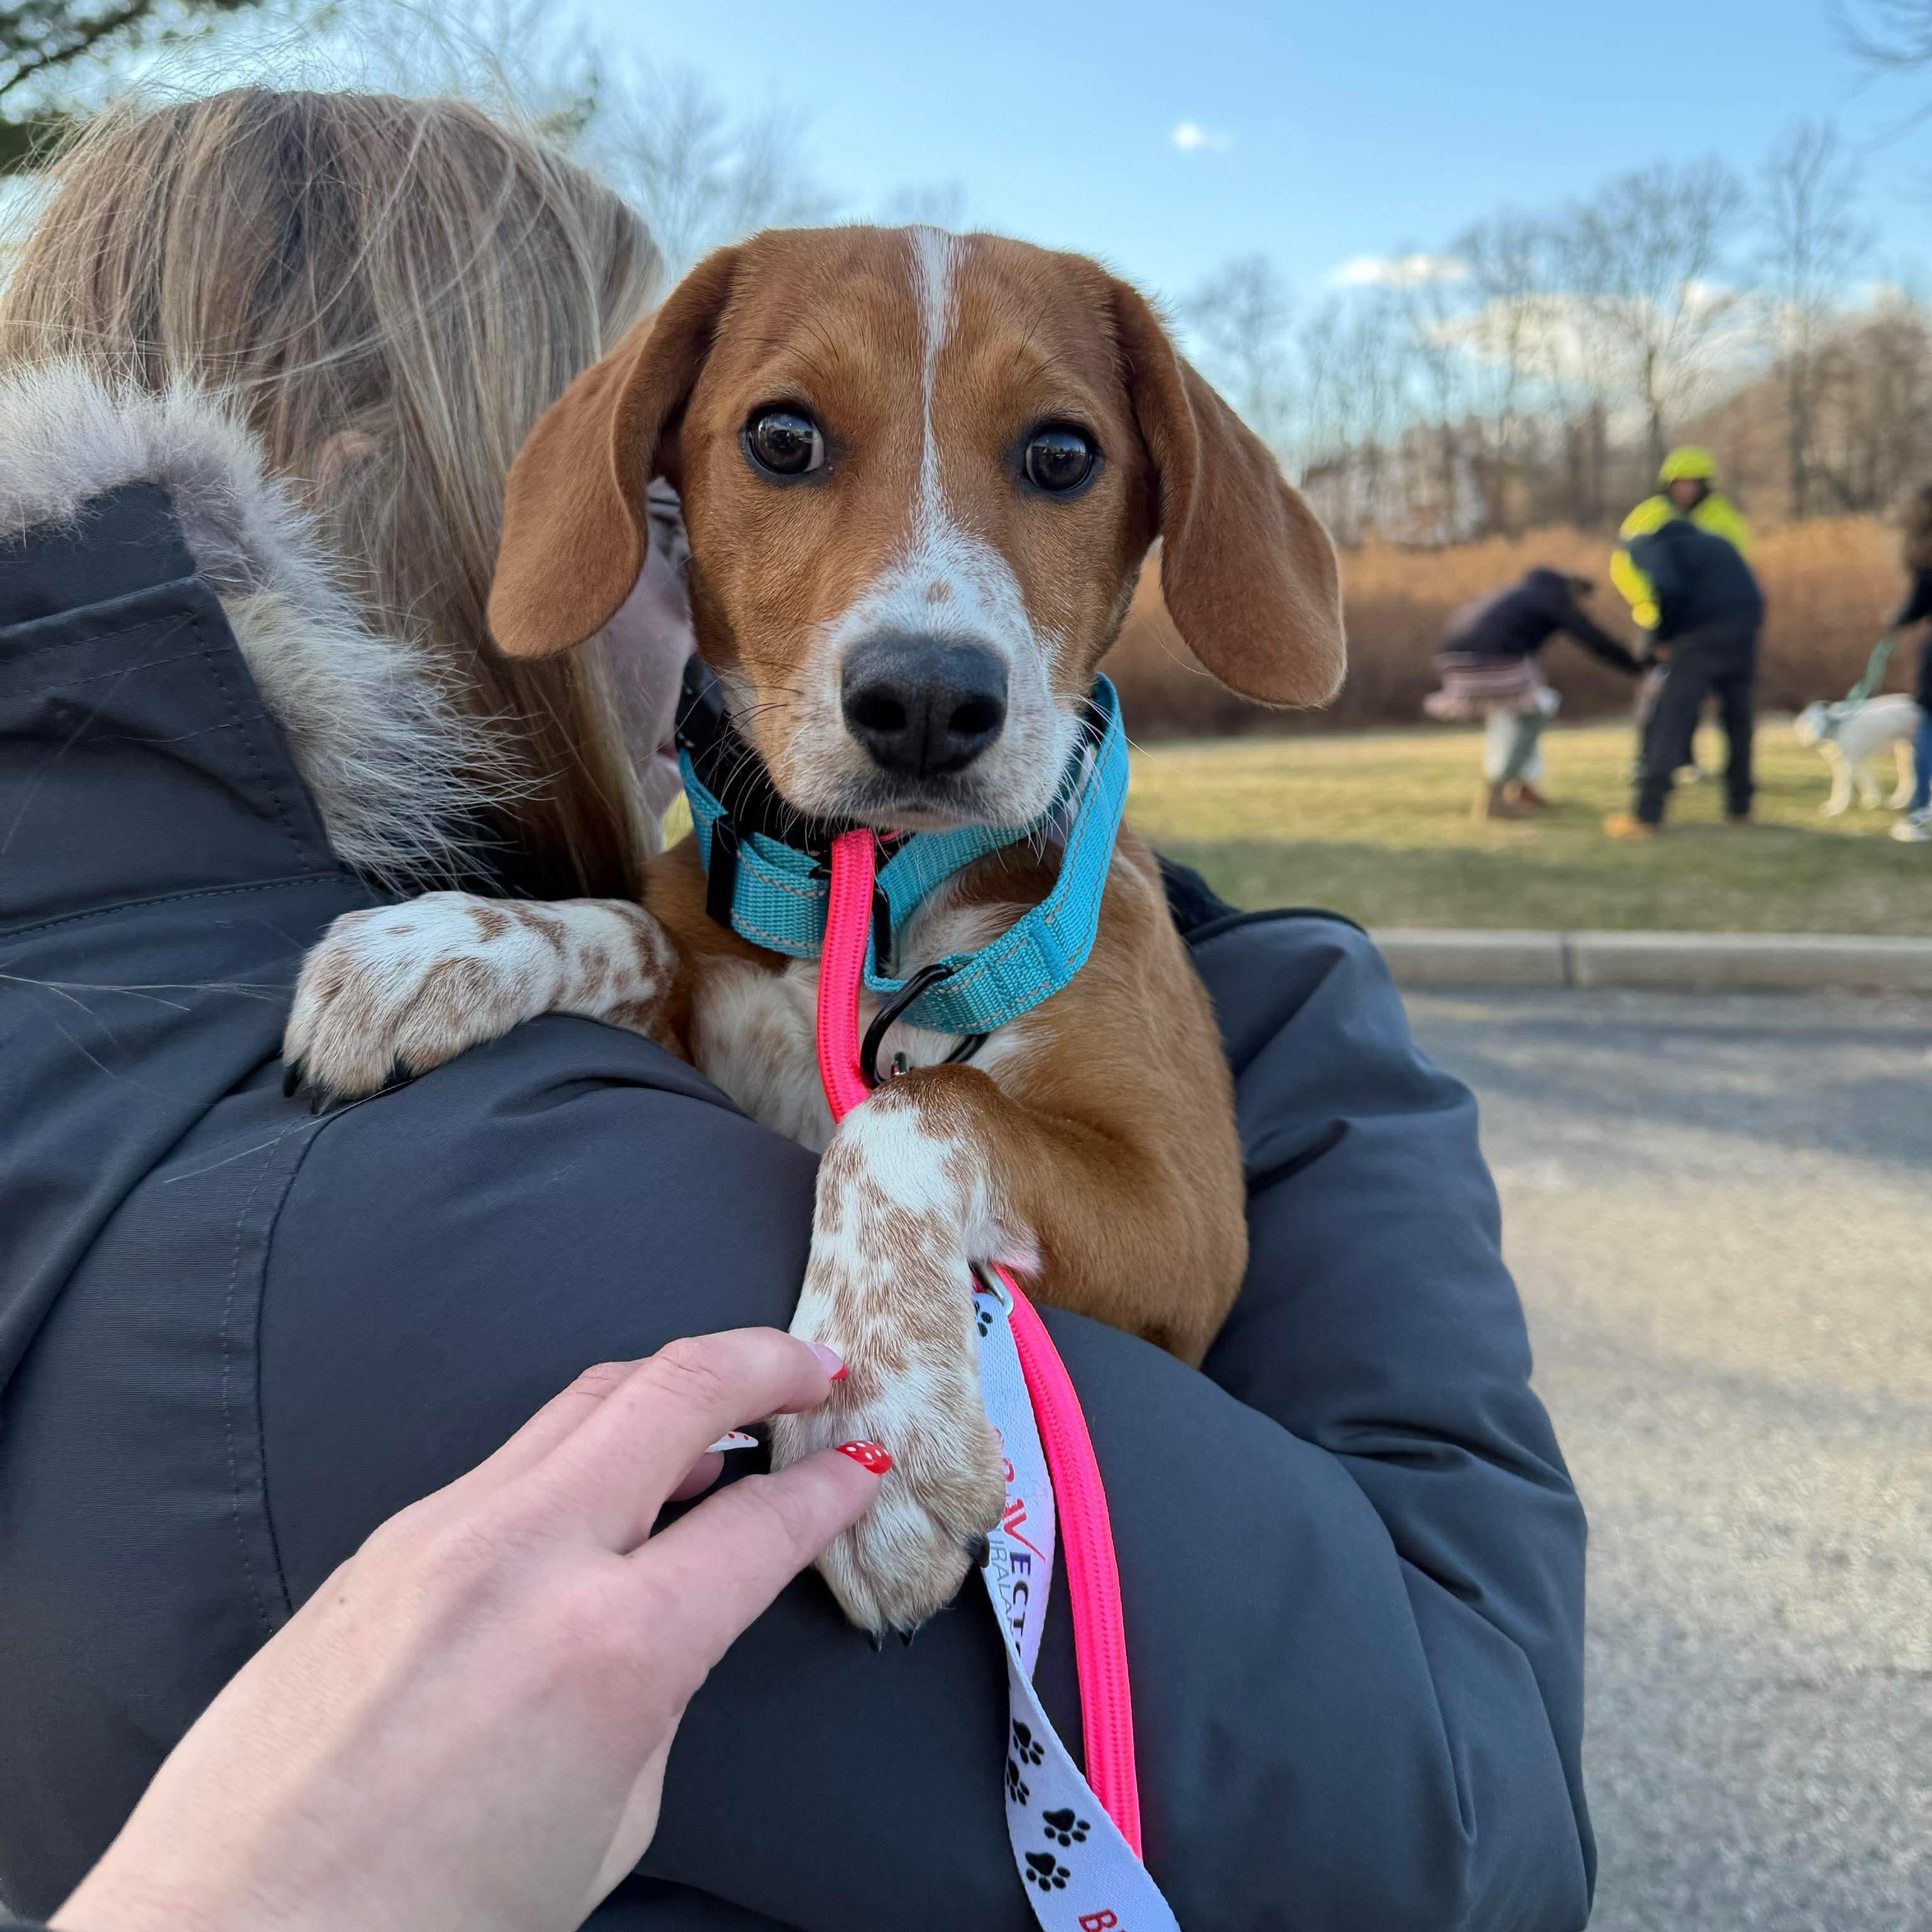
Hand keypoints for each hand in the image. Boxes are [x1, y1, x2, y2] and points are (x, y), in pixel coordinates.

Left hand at [53, 1330, 886, 1931]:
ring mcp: (442, 1531)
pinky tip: (614, 1482)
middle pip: (674, 1390)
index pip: (757, 1525)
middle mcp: (527, 1556)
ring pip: (587, 1397)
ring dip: (676, 1383)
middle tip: (821, 1367)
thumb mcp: (608, 1823)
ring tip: (733, 1400)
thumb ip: (656, 1694)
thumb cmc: (425, 1921)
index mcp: (608, 1649)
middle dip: (766, 1361)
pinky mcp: (386, 1539)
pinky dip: (590, 1440)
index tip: (865, 1464)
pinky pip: (514, 1455)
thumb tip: (673, 1611)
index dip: (831, 1491)